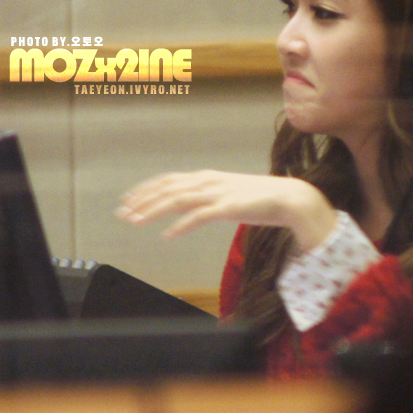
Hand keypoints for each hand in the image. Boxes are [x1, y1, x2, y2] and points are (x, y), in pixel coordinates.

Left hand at [115, 170, 338, 251]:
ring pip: (178, 200)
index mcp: (208, 177)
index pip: (169, 180)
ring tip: (135, 222)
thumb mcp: (228, 195)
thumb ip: (207, 199)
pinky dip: (181, 225)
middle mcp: (210, 182)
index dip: (145, 190)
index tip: (127, 201)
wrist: (290, 198)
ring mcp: (219, 193)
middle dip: (142, 201)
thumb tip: (187, 209)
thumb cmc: (260, 199)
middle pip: (168, 189)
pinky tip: (168, 235)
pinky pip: (200, 216)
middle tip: (122, 214)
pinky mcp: (230, 207)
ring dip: (153, 211)